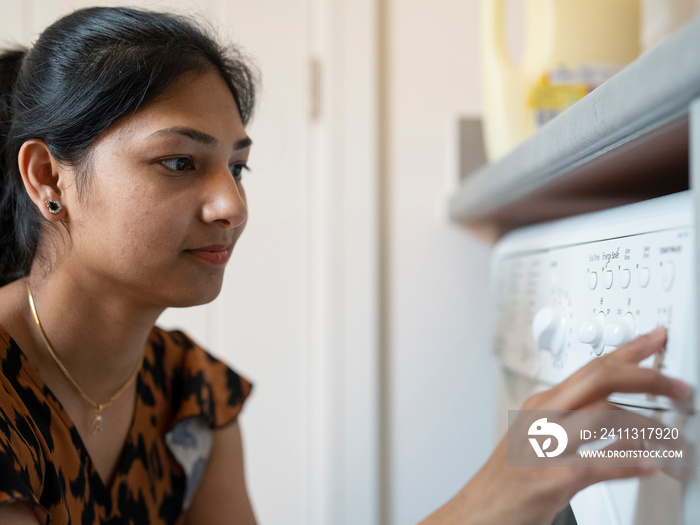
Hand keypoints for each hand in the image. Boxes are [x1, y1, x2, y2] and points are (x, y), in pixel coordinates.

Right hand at [418, 327, 692, 524]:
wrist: (479, 513)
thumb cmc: (509, 480)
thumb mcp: (542, 442)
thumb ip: (583, 429)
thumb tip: (630, 426)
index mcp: (542, 405)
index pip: (591, 367)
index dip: (629, 351)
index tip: (655, 340)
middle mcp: (542, 418)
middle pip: (599, 380)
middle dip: (646, 378)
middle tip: (678, 385)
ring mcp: (545, 446)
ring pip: (602, 416)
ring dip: (646, 424)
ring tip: (671, 433)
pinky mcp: (551, 478)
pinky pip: (598, 465)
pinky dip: (628, 463)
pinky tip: (649, 464)